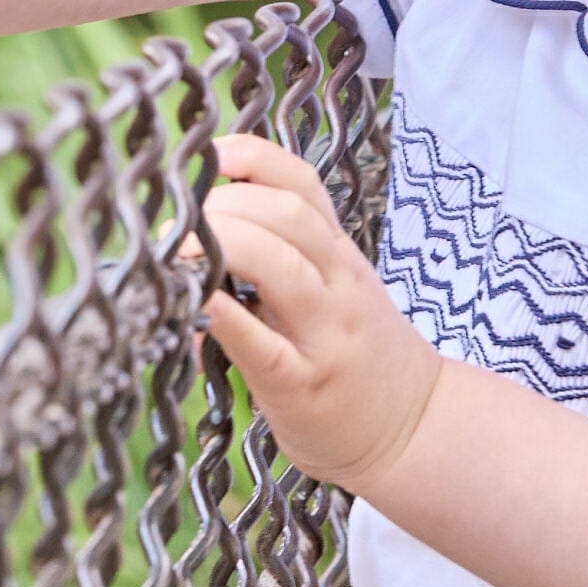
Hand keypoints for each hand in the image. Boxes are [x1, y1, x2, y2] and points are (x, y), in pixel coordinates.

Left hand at [195, 132, 443, 493]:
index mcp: (338, 255)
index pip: (301, 183)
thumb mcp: (335, 291)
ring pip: (280, 264)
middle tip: (175, 230)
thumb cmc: (356, 356)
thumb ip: (280, 258)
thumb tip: (193, 243)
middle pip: (286, 214)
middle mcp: (338, 283)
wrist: (412, 428)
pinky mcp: (302, 385)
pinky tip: (195, 305)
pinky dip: (223, 317)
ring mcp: (324, 334)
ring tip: (178, 258)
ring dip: (221, 246)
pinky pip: (260, 343)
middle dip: (222, 207)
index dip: (250, 157)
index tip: (206, 158)